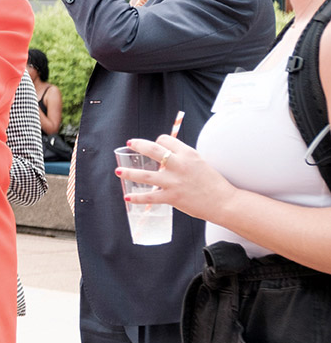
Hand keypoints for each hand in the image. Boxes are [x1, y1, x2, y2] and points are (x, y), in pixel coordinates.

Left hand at [117, 135, 239, 223]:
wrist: (225, 202)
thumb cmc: (213, 183)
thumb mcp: (200, 163)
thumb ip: (183, 159)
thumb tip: (166, 158)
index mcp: (188, 154)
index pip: (166, 140)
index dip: (159, 141)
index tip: (154, 144)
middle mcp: (179, 165)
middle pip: (153, 150)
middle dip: (138, 145)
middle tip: (130, 143)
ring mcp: (174, 182)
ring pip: (145, 175)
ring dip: (129, 173)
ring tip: (118, 171)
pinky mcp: (173, 197)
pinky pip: (150, 197)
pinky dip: (137, 197)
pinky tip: (127, 197)